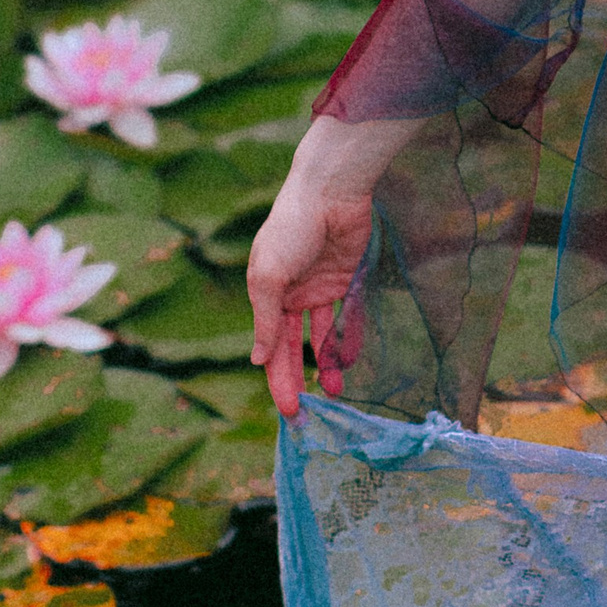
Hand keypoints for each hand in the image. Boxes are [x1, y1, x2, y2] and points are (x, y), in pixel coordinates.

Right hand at [246, 122, 387, 416]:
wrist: (331, 192)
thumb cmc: (291, 229)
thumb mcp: (269, 276)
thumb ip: (267, 320)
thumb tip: (257, 360)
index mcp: (265, 294)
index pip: (271, 347)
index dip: (278, 379)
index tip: (289, 411)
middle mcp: (290, 295)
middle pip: (294, 348)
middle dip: (298, 380)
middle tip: (307, 414)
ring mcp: (318, 289)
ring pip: (320, 337)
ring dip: (327, 365)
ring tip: (335, 393)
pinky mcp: (344, 280)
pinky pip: (345, 317)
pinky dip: (346, 339)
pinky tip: (349, 362)